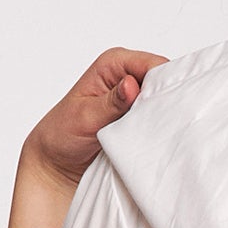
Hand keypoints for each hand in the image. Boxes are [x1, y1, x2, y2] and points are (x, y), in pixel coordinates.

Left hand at [8, 47, 168, 227]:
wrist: (58, 163)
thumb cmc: (62, 134)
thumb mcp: (85, 117)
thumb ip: (111, 102)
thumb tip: (131, 85)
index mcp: (113, 64)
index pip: (153, 64)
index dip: (166, 82)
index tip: (169, 106)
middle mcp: (128, 76)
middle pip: (165, 81)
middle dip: (168, 101)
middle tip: (167, 124)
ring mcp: (136, 98)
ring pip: (166, 101)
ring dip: (165, 118)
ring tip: (162, 134)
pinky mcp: (140, 118)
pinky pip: (161, 119)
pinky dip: (162, 129)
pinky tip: (160, 139)